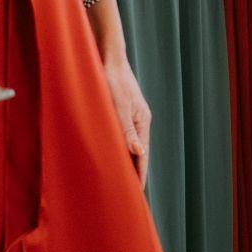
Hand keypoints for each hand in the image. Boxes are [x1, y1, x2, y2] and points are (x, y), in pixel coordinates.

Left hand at [102, 53, 152, 183]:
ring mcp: (132, 116)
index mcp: (142, 121)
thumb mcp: (118, 106)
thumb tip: (138, 153)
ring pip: (130, 145)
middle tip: (129, 194)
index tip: (136, 194)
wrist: (108, 58)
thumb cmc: (111, 80)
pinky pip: (123, 137)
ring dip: (127, 162)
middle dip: (135, 172)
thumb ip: (127, 130)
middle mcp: (139, 121)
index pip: (143, 155)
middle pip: (139, 152)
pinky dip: (120, 150)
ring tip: (121, 181)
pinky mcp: (122, 112)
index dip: (140, 175)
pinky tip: (113, 156)